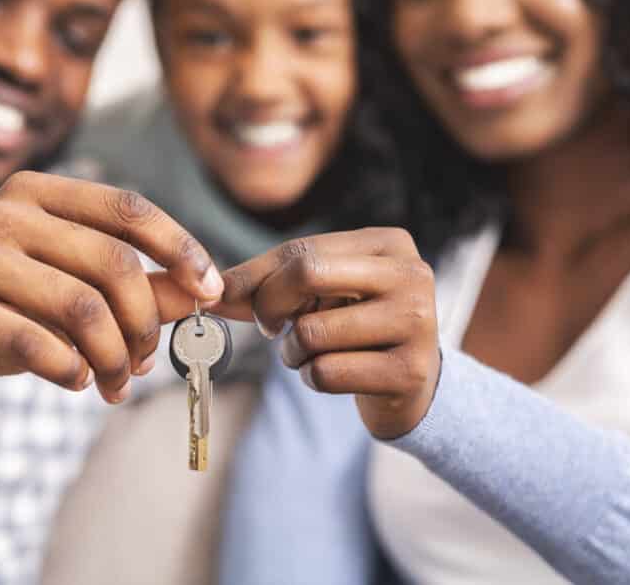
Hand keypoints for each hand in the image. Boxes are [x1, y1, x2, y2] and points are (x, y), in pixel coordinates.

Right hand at [0, 171, 223, 410]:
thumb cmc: (10, 312)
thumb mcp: (75, 290)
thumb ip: (138, 287)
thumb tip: (205, 294)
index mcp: (38, 193)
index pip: (127, 209)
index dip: (180, 248)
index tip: (212, 292)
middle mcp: (3, 214)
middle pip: (112, 265)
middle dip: (144, 324)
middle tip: (146, 364)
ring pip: (81, 309)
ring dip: (113, 358)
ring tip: (116, 384)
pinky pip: (39, 346)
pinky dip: (71, 371)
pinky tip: (76, 382)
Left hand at [219, 228, 440, 439]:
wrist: (413, 385)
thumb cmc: (355, 328)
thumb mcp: (320, 293)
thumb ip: (269, 283)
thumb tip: (213, 292)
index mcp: (388, 243)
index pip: (302, 250)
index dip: (255, 278)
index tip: (230, 299)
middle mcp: (411, 274)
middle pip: (307, 274)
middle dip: (270, 306)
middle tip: (270, 327)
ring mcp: (417, 323)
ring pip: (311, 332)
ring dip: (293, 352)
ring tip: (312, 354)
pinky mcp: (410, 371)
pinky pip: (326, 373)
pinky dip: (312, 378)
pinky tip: (334, 375)